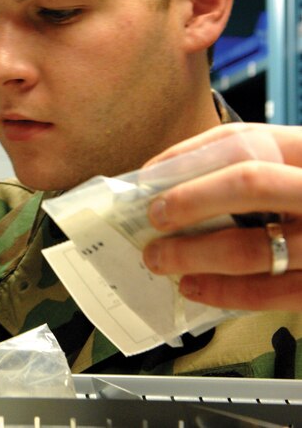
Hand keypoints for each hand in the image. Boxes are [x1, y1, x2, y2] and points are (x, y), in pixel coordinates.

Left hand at [141, 123, 301, 310]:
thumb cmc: (297, 190)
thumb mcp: (280, 159)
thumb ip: (226, 158)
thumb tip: (158, 175)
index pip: (242, 143)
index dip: (189, 160)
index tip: (150, 184)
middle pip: (250, 184)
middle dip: (190, 202)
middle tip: (154, 218)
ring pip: (252, 248)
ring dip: (193, 256)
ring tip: (159, 259)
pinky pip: (273, 293)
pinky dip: (225, 292)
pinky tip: (194, 287)